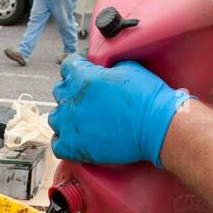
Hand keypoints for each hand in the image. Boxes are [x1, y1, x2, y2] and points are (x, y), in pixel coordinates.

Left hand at [48, 57, 190, 167]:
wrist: (156, 126)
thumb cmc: (147, 96)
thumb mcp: (128, 67)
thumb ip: (107, 66)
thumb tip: (103, 68)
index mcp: (83, 77)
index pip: (67, 66)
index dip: (77, 68)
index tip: (84, 73)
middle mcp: (71, 100)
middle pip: (60, 91)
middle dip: (72, 92)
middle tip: (88, 99)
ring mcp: (70, 125)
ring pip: (55, 118)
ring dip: (66, 117)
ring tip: (81, 120)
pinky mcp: (73, 147)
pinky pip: (57, 144)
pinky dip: (64, 141)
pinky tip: (76, 138)